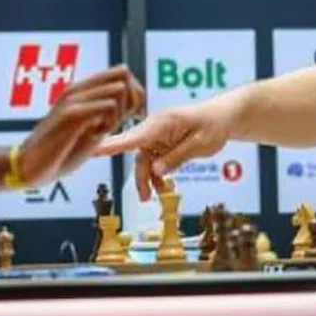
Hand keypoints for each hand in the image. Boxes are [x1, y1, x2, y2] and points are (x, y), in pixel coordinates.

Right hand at [14, 64, 144, 186]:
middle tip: (115, 125)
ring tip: (101, 131)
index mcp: (82, 90)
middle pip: (123, 76)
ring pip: (117, 89)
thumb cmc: (61, 151)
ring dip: (118, 113)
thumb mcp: (91, 131)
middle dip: (130, 102)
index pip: (123, 73)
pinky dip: (109, 121)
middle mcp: (77, 89)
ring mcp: (73, 99)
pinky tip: (95, 134)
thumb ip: (109, 116)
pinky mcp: (70, 114)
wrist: (30, 166)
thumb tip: (133, 106)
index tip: (127, 118)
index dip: (134, 96)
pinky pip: (106, 105)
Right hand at [92, 103, 229, 200]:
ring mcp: (157, 136)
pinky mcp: (162, 142)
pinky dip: (157, 174)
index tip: (93, 149)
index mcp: (161, 123)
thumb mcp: (199, 144)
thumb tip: (156, 172)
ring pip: (144, 161)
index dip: (111, 145)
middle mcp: (154, 128)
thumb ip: (177, 157)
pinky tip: (164, 187)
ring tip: (157, 196)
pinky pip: (153, 161)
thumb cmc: (213, 125)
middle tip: (145, 198)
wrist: (223, 117)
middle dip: (139, 176)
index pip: (132, 137)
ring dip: (149, 179)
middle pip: (137, 154)